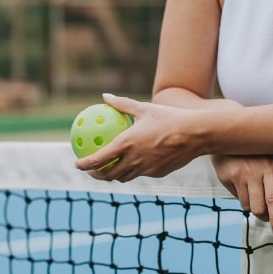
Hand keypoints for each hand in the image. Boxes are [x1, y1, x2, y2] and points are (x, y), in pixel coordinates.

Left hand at [73, 93, 202, 180]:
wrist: (195, 134)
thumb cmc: (169, 117)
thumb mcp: (144, 108)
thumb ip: (121, 104)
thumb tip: (104, 96)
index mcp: (126, 144)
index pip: (98, 160)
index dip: (84, 164)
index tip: (77, 163)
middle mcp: (133, 160)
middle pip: (108, 176)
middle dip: (96, 176)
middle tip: (92, 171)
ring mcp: (145, 169)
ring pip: (124, 177)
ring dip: (115, 176)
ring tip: (111, 170)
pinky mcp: (157, 173)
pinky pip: (141, 173)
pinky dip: (134, 170)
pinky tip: (135, 163)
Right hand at [211, 152, 272, 238]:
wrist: (227, 133)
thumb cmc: (256, 145)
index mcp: (269, 167)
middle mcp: (253, 172)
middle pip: (258, 209)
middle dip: (264, 216)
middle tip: (268, 214)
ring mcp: (237, 176)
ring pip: (247, 205)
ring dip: (253, 205)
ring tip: (255, 192)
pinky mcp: (225, 177)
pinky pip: (235, 197)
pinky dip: (242, 196)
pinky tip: (243, 183)